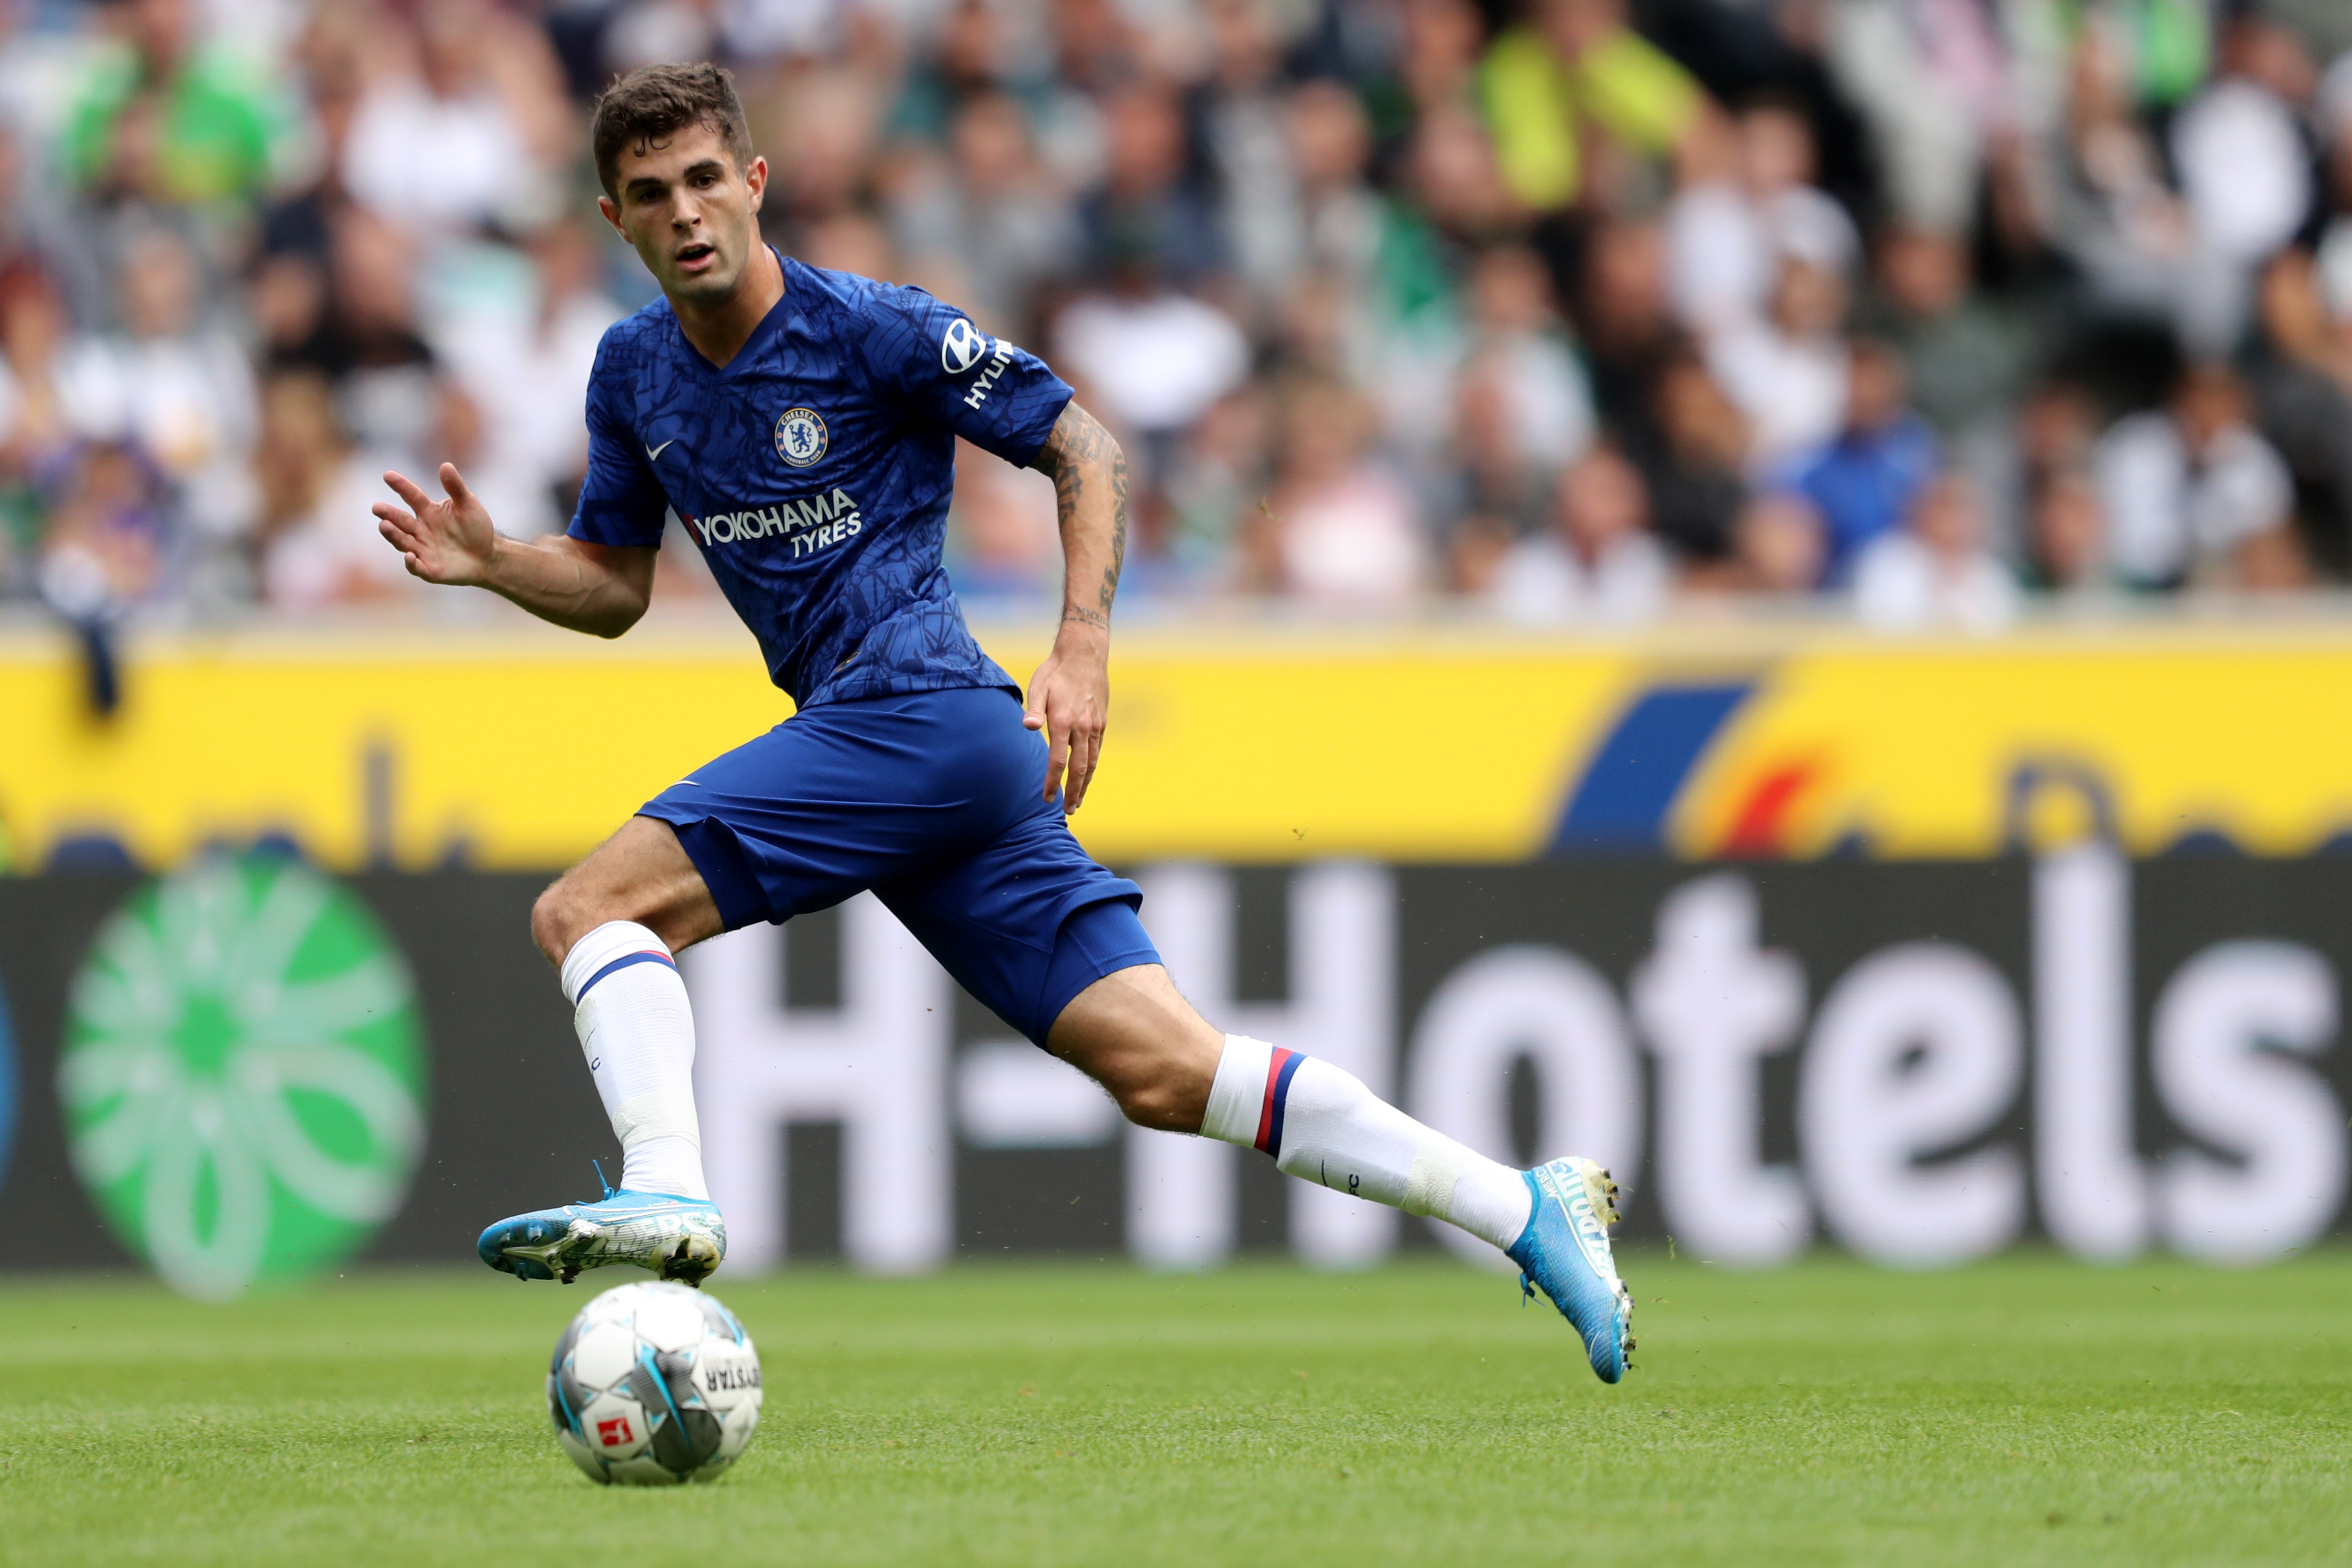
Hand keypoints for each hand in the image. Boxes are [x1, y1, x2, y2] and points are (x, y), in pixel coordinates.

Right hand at [373, 464, 499, 585]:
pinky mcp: (429, 569)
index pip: (411, 496)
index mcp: (428, 511)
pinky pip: (417, 566)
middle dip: (388, 514)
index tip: (388, 475)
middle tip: (377, 507)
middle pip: (400, 520)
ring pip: (403, 541)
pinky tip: (409, 556)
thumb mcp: (468, 505)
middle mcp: (420, 529)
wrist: (488, 556)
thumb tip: (446, 465)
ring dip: (393, 534)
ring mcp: (422, 549)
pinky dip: (411, 563)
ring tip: (384, 525)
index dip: (400, 486)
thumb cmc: (476, 527)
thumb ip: (455, 487)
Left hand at [1023, 621, 1109, 813]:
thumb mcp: (1039, 686)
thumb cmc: (1056, 671)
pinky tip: (1087, 776)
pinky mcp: (1102, 723)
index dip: (1052, 783)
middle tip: (1068, 811)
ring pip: (1092, 763)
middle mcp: (1083, 728)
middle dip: (1073, 793)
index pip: (1058, 762)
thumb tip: (1028, 727)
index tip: (1046, 799)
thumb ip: (1033, 709)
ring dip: (1085, 785)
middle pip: (1080, 769)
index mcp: (1064, 722)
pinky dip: (1093, 768)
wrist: (1085, 654)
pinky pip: (1098, 751)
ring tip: (1079, 801)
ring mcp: (1095, 726)